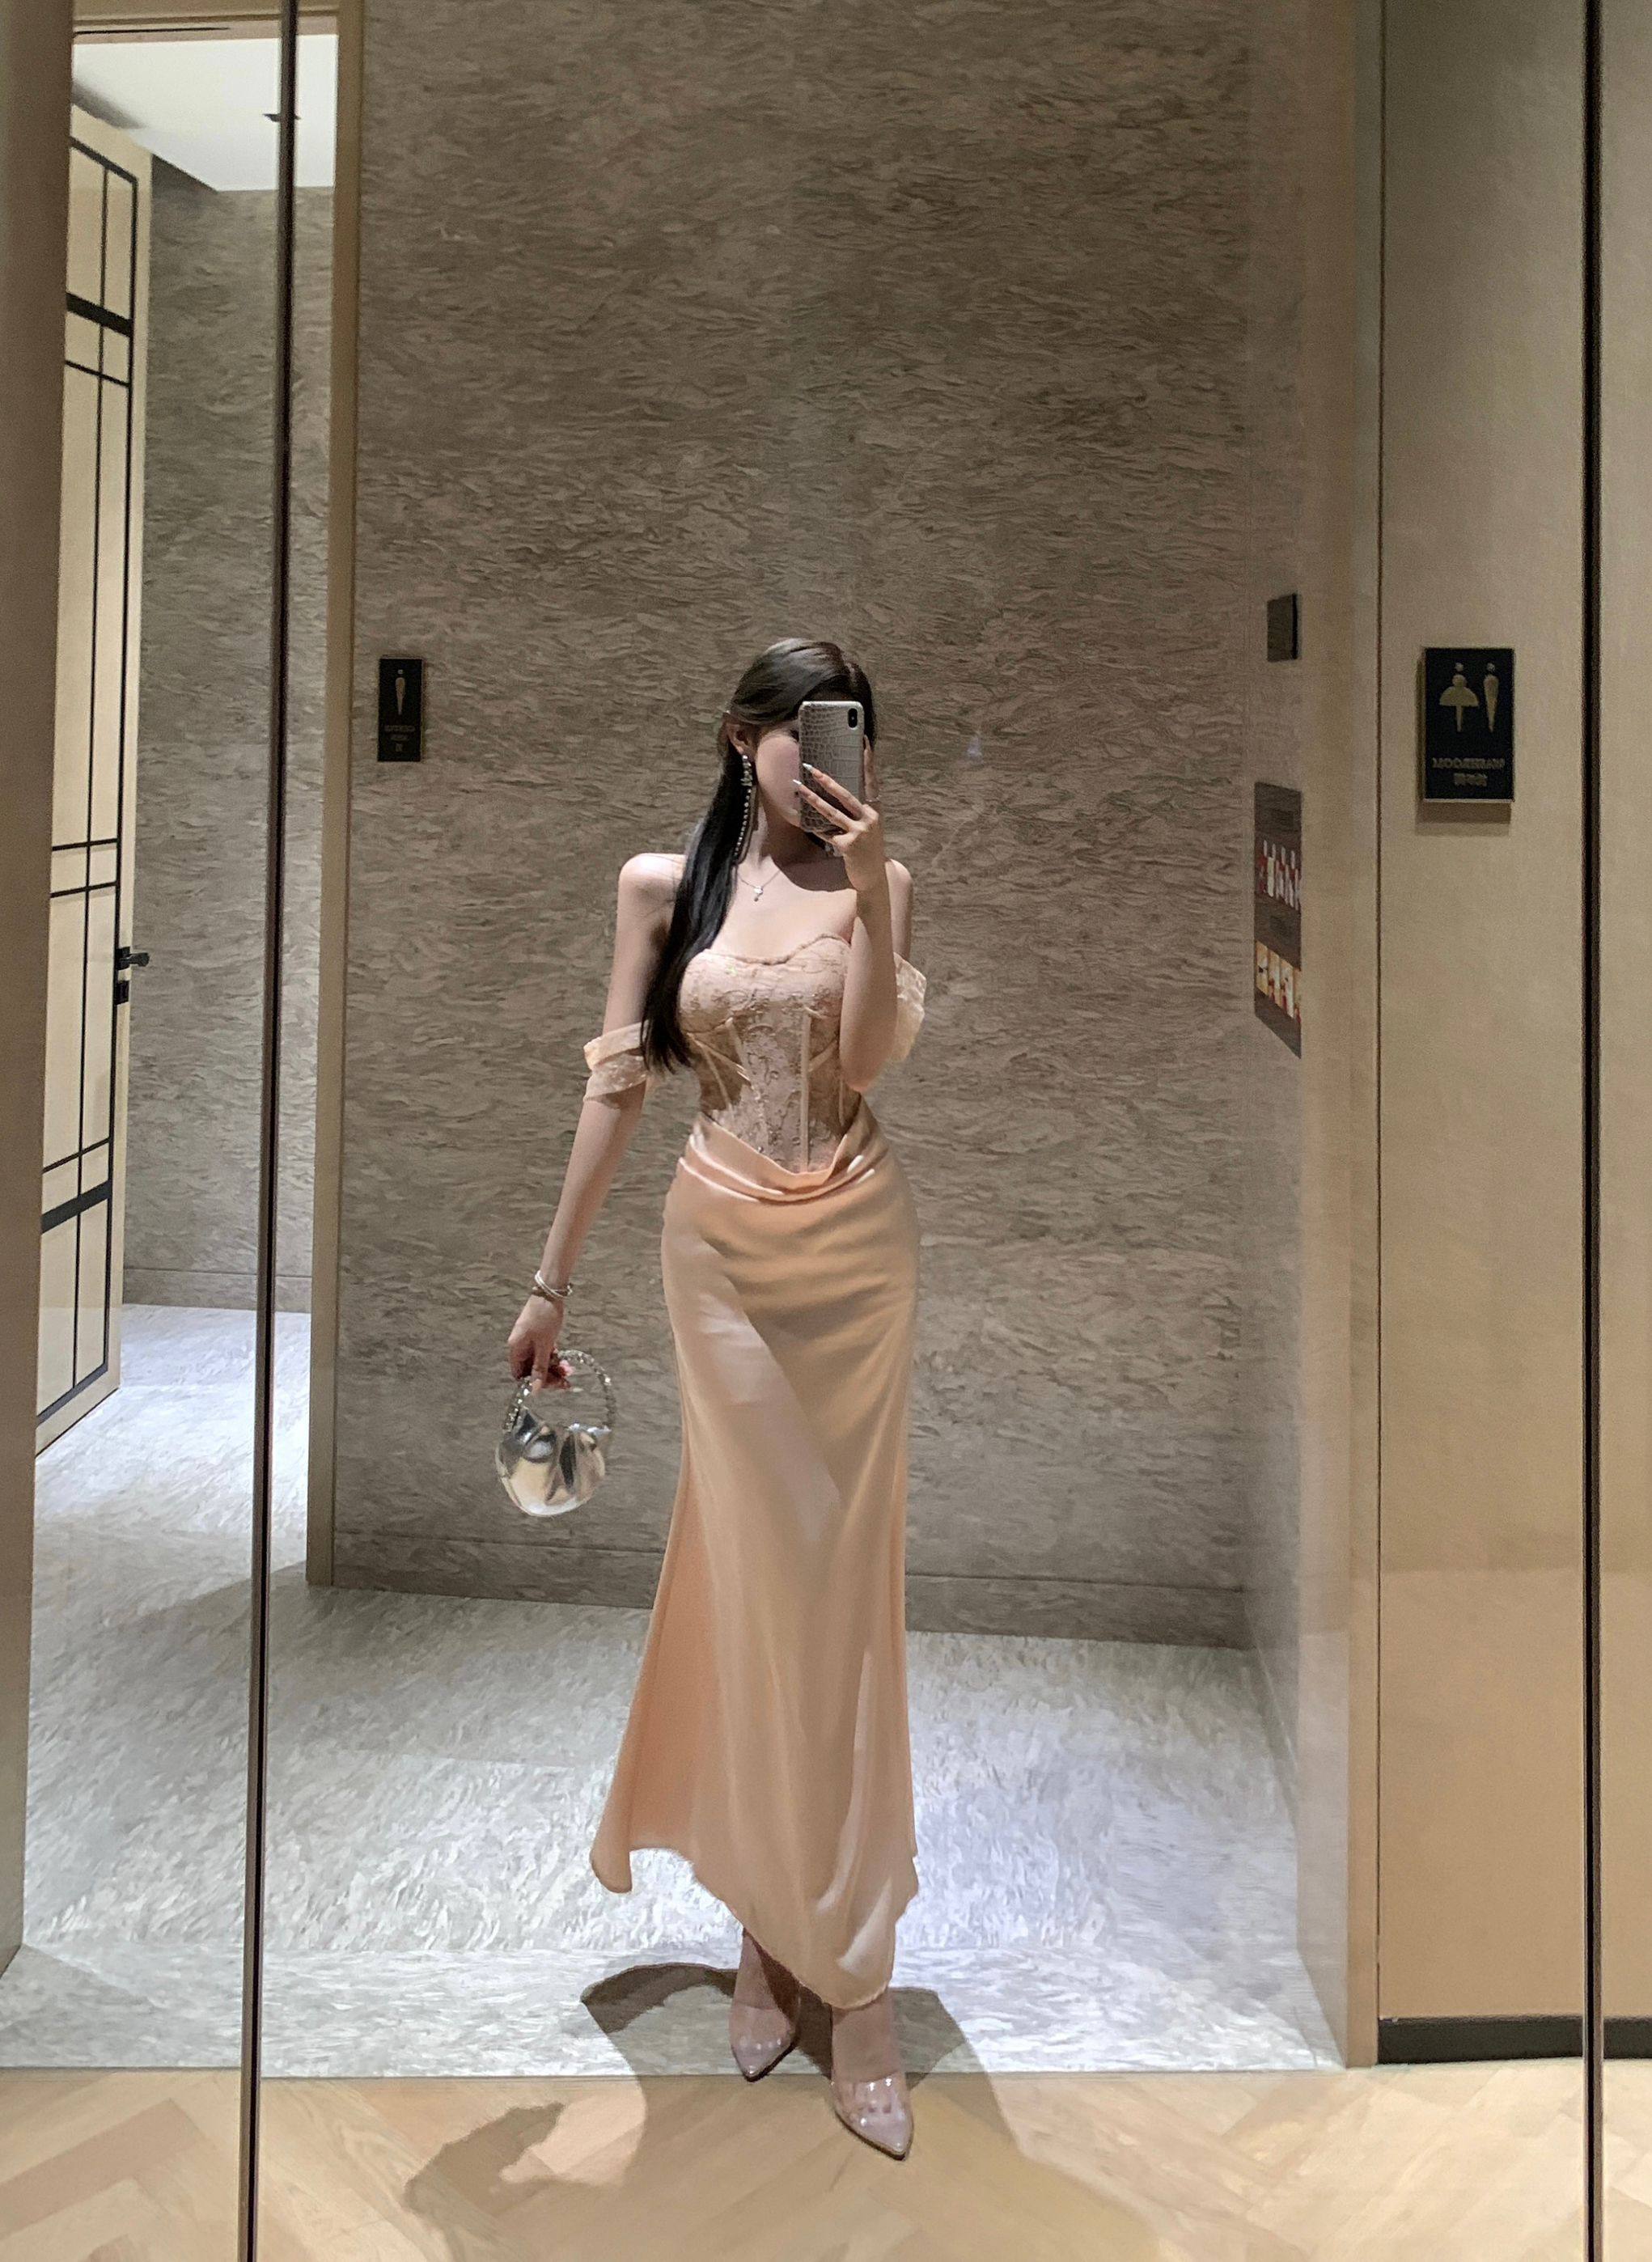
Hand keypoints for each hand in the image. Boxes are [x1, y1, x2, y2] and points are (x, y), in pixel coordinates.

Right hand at [507, 1296, 571, 1388]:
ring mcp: (529, 1341)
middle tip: (566, 1381)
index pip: (520, 1375)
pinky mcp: (538, 1336)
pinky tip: (566, 1362)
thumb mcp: (544, 1346)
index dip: (534, 1382)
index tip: (552, 1384)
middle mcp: (520, 1347)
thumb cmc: (544, 1317)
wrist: (550, 1292)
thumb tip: (534, 1390)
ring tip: (569, 1370)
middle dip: (549, 1376)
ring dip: (554, 1368)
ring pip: (540, 1361)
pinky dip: (554, 1358)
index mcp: (516, 1349)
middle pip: (531, 1369)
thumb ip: (540, 1368)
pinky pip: (544, 1353)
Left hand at [796, 740, 887, 894]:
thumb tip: (836, 792)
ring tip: (798, 788)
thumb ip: (858, 811)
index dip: (867, 761)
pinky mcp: (848, 846)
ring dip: (812, 799)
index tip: (864, 740)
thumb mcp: (869, 827)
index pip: (871, 780)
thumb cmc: (869, 849)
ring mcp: (859, 833)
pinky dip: (815, 828)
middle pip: (845, 794)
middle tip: (811, 767)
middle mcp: (869, 818)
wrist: (874, 877)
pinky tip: (803, 821)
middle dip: (826, 780)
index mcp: (875, 810)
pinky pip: (826, 833)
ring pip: (831, 812)